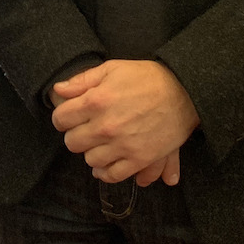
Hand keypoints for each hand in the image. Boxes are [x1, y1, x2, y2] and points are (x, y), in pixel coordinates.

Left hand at [50, 60, 198, 183]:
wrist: (184, 92)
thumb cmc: (147, 78)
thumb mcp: (112, 69)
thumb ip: (82, 80)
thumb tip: (58, 90)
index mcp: (96, 101)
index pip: (61, 119)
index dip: (63, 117)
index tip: (70, 116)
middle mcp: (106, 126)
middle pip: (72, 142)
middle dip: (75, 134)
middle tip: (85, 129)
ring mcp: (122, 145)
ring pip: (90, 160)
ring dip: (91, 152)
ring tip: (99, 143)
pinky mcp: (139, 159)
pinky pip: (113, 175)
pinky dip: (105, 172)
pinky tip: (105, 165)